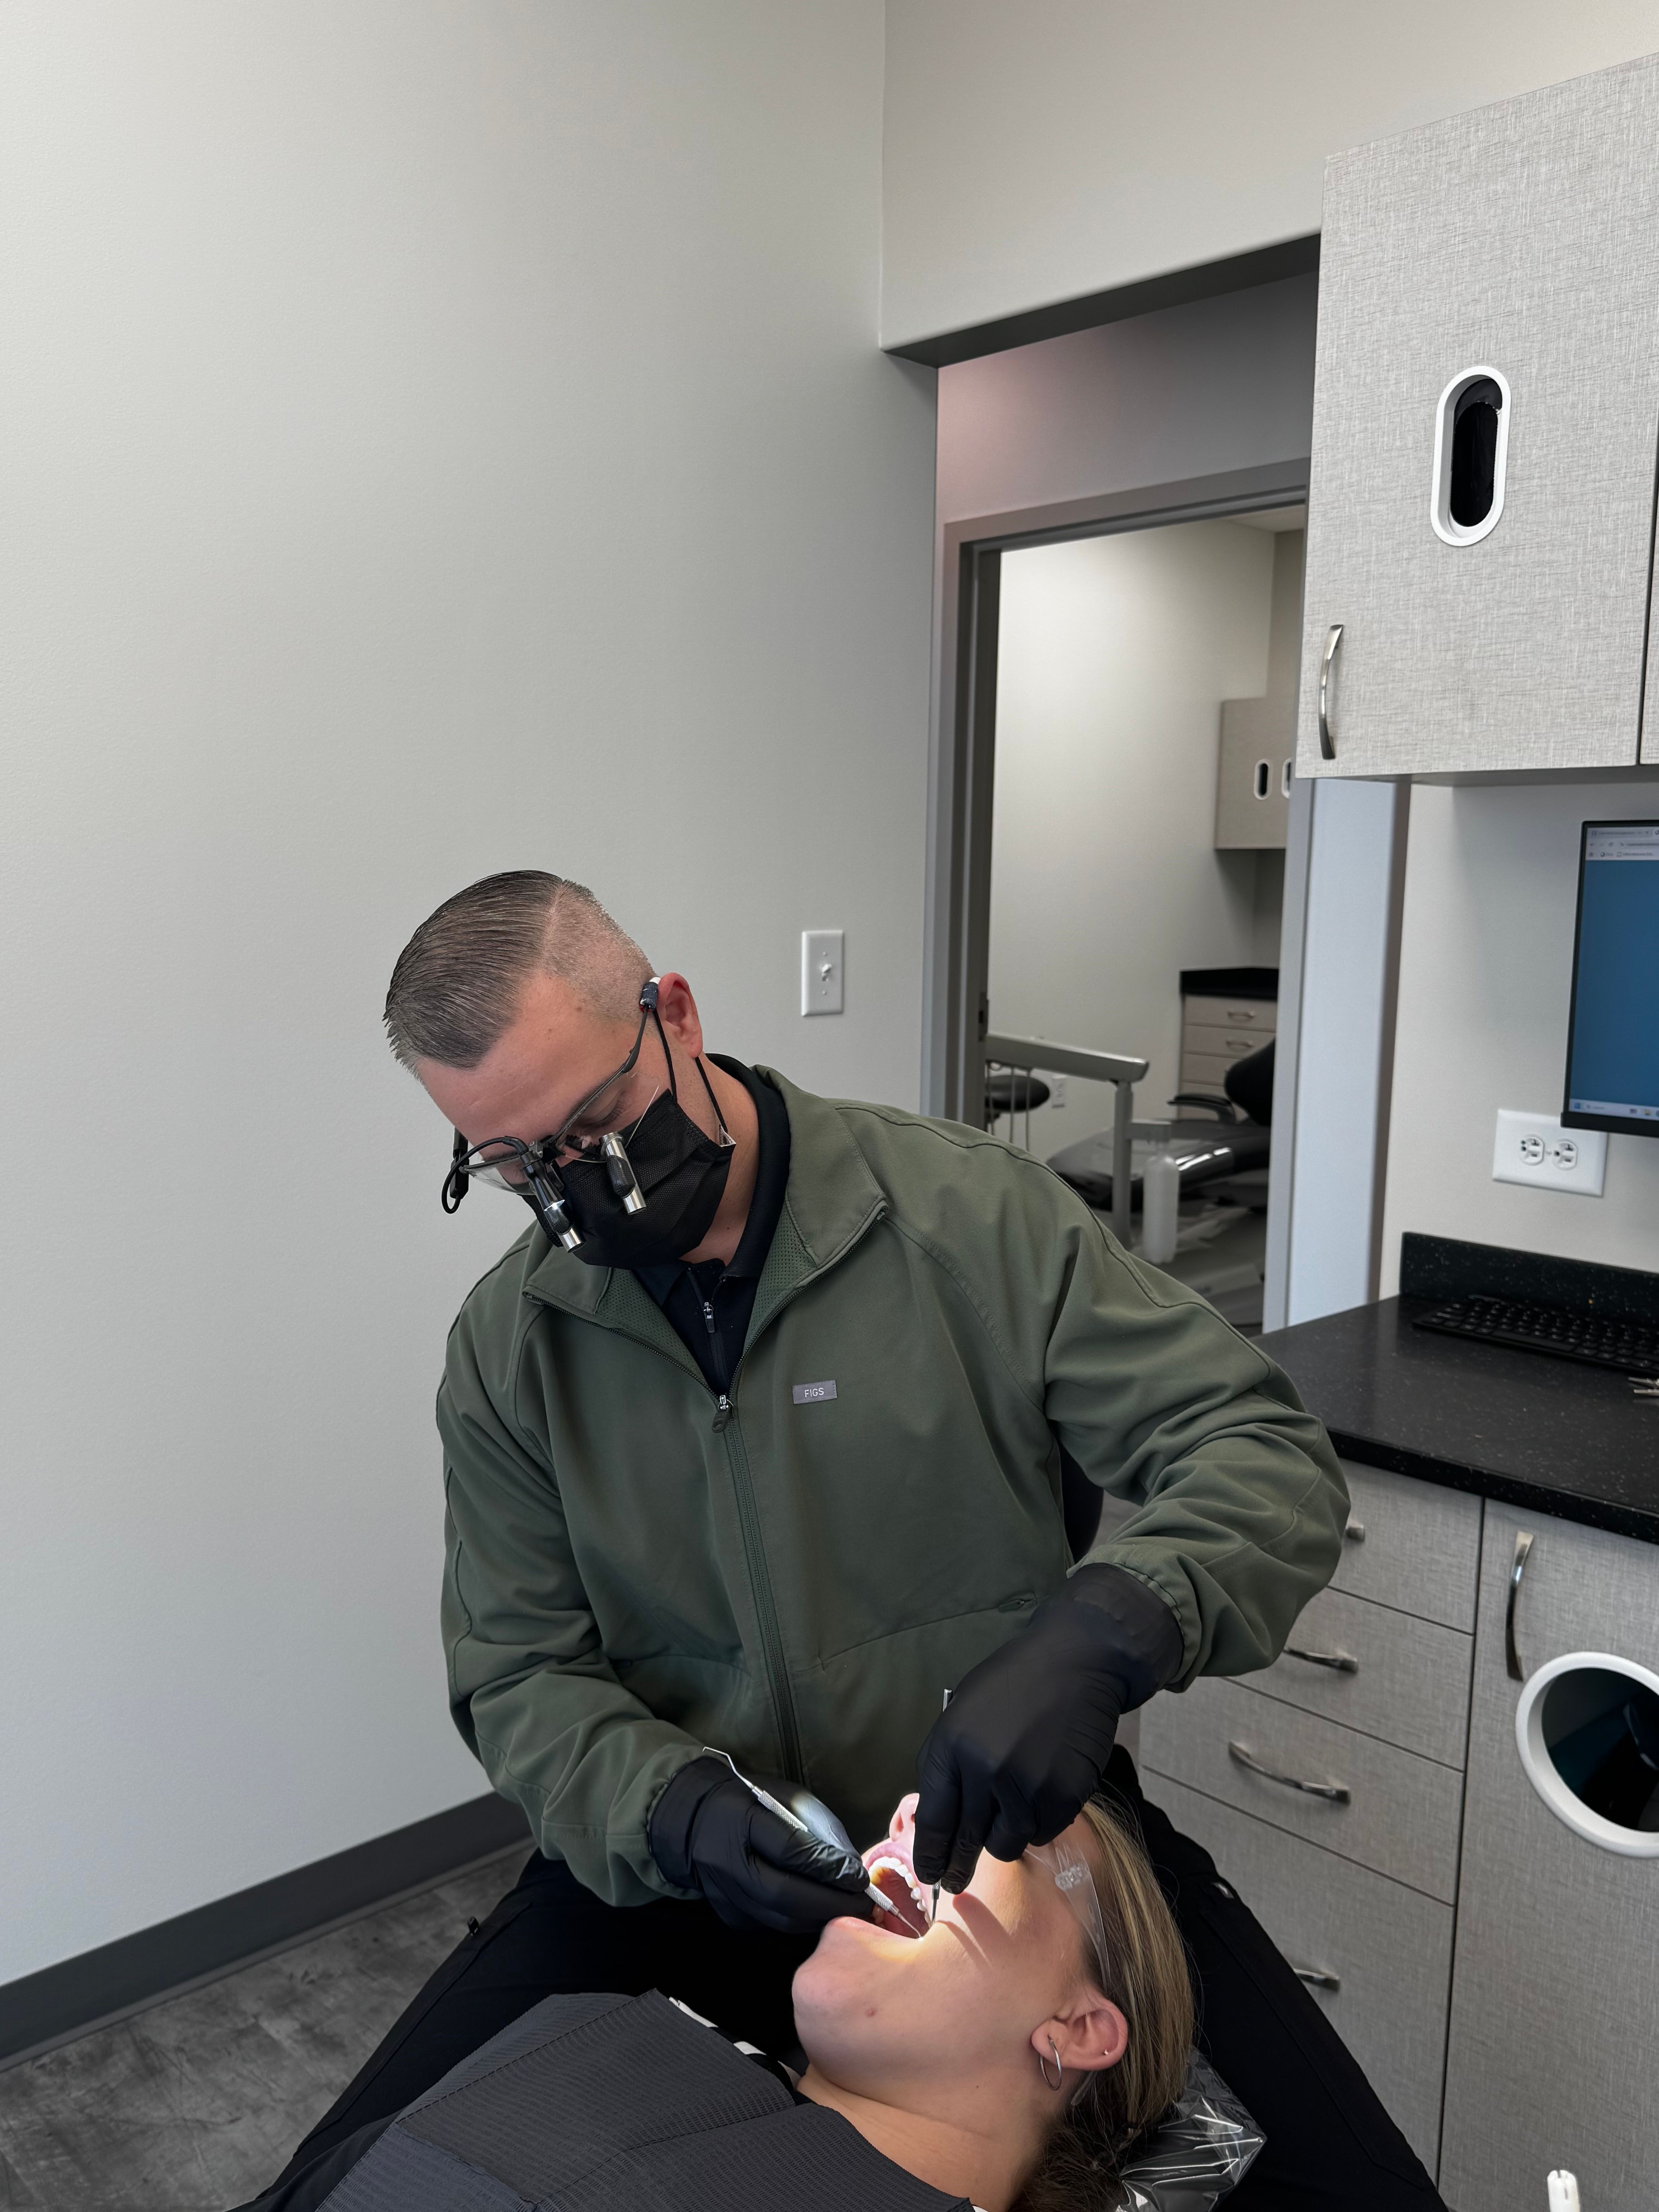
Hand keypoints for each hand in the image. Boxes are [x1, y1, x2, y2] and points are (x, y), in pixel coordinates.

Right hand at [648, 1756, 876, 1932]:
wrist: (696, 1821)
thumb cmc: (751, 1802)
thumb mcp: (787, 1799)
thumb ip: (820, 1830)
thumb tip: (852, 1868)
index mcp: (740, 1821)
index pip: (790, 1850)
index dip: (829, 1867)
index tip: (860, 1876)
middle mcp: (728, 1863)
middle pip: (785, 1895)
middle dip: (831, 1904)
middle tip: (864, 1904)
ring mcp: (725, 1895)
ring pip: (781, 1920)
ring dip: (820, 1918)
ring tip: (850, 1911)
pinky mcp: (729, 1916)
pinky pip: (773, 1926)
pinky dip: (801, 1922)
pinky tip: (820, 1912)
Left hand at [912, 1564, 1182, 1893]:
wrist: (1075, 1662)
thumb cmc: (1014, 1684)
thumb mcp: (963, 1713)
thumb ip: (949, 1764)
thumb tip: (938, 1817)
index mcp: (951, 1746)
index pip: (934, 1817)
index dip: (930, 1853)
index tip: (929, 1876)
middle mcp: (983, 1770)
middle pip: (967, 1838)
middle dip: (959, 1866)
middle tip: (955, 1884)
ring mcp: (1024, 1786)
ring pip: (1006, 1843)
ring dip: (1005, 1836)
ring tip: (1011, 1816)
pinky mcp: (1061, 1795)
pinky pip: (1041, 1832)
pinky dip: (1039, 1823)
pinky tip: (1042, 1795)